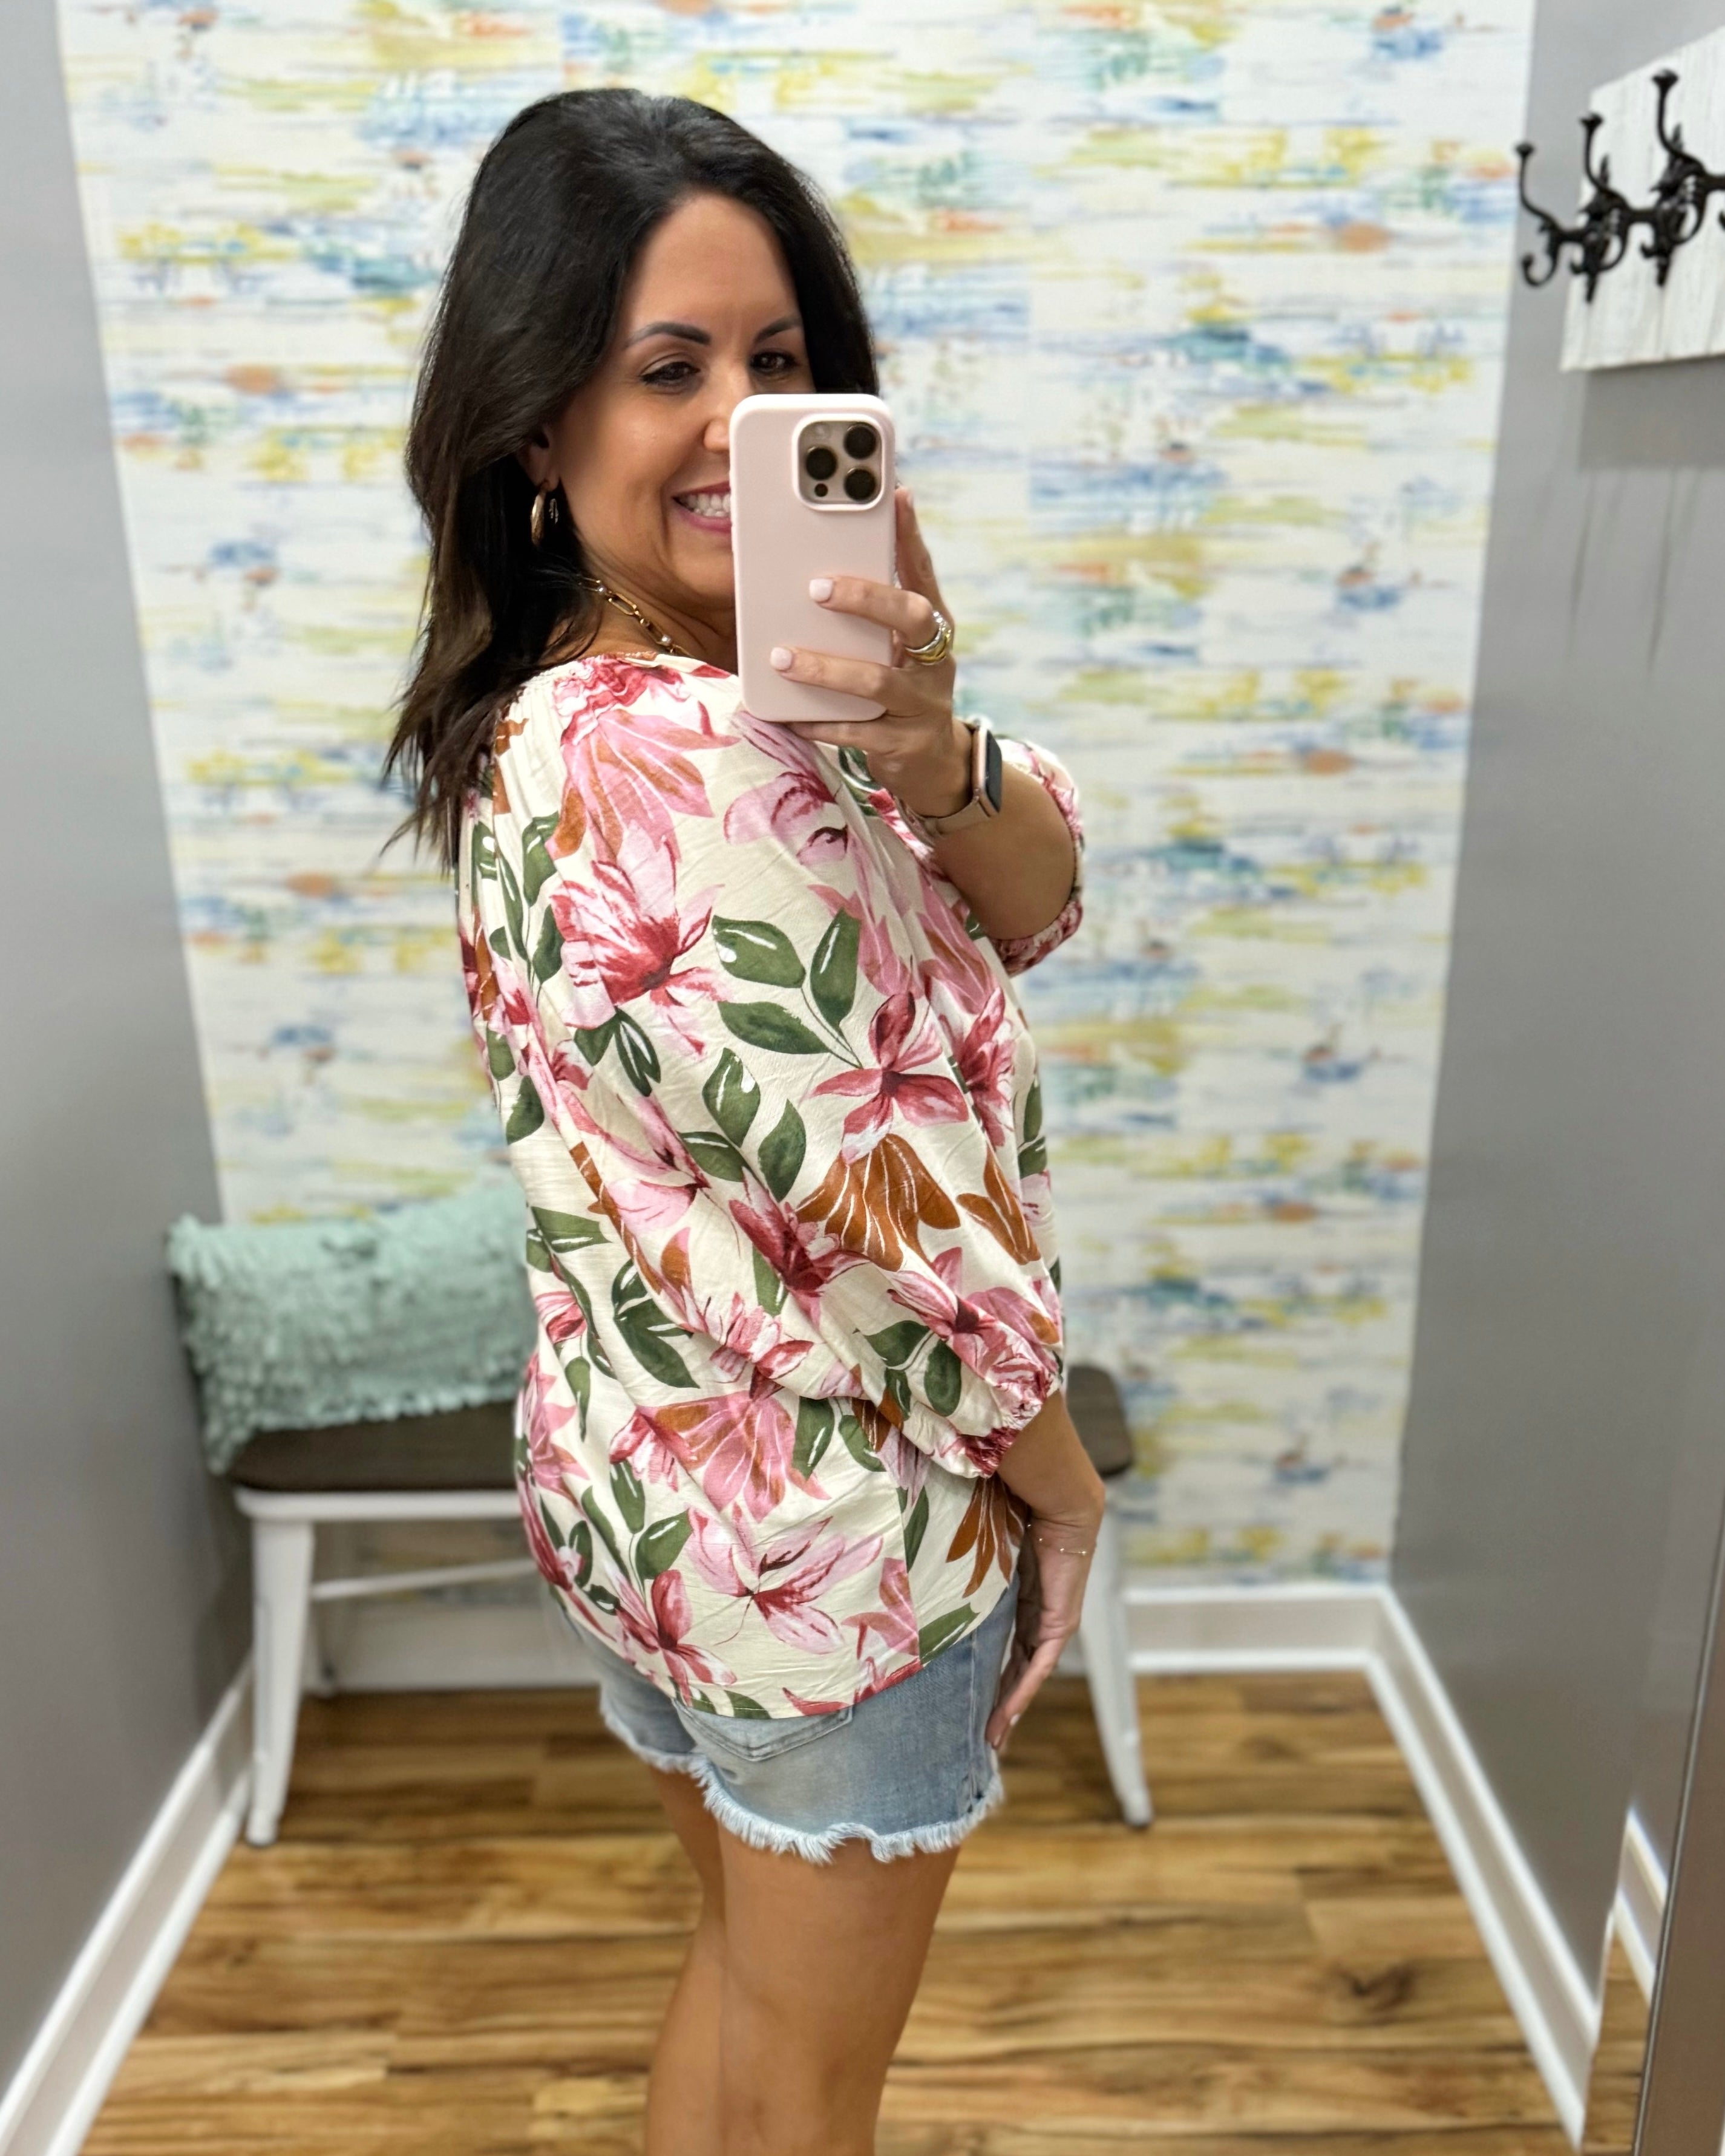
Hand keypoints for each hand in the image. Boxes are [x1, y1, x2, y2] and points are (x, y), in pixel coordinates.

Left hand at [777, 488, 969, 816]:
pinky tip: (790, 715)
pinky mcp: (903, 745)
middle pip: (913, 618)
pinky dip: (820, 722)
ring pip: (877, 681)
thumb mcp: (896, 648)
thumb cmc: (902, 691)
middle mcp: (937, 661)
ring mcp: (923, 705)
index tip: (895, 496)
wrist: (933, 765)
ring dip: (826, 668)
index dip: (912, 536)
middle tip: (817, 588)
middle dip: (866, 598)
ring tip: (782, 658)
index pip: (925, 573)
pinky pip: (857, 733)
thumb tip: (823, 562)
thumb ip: (873, 612)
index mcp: (933, 628)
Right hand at [984, 1511, 1101, 1752]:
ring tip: (993, 1737)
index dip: (993, 1677)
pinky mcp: (1061, 1623)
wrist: (1059, 1503)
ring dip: (1010, 1707)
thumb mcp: (985, 1549)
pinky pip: (1039, 1665)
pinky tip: (1007, 1714)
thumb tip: (926, 1558)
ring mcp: (1052, 1623)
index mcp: (1024, 1602)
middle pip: (1017, 1670)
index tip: (976, 1703)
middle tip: (984, 1735)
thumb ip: (965, 1563)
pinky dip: (1023, 1691)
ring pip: (1028, 1675)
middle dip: (1001, 1704)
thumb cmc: (1018, 1514)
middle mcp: (1040, 1618)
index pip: (1008, 1648)